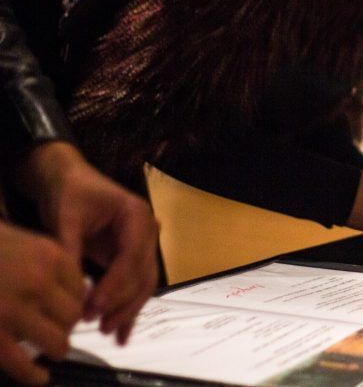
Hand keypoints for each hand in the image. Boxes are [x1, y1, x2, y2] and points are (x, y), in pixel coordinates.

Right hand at [0, 221, 84, 384]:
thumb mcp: (15, 241)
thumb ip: (42, 261)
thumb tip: (73, 286)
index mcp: (47, 255)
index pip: (80, 288)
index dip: (72, 303)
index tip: (64, 310)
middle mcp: (37, 281)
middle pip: (72, 316)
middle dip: (65, 327)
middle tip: (55, 331)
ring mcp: (13, 310)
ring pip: (57, 342)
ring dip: (55, 349)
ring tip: (50, 351)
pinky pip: (22, 364)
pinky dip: (33, 375)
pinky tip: (38, 378)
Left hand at [13, 142, 158, 344]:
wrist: (67, 179)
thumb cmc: (69, 192)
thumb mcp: (65, 218)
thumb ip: (70, 251)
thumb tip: (70, 290)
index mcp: (136, 216)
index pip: (133, 256)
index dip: (116, 284)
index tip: (93, 306)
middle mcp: (147, 231)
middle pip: (143, 273)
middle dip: (123, 302)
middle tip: (98, 324)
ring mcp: (141, 245)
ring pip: (143, 284)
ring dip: (128, 309)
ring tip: (108, 332)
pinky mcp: (130, 257)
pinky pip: (134, 285)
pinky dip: (128, 308)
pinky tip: (122, 333)